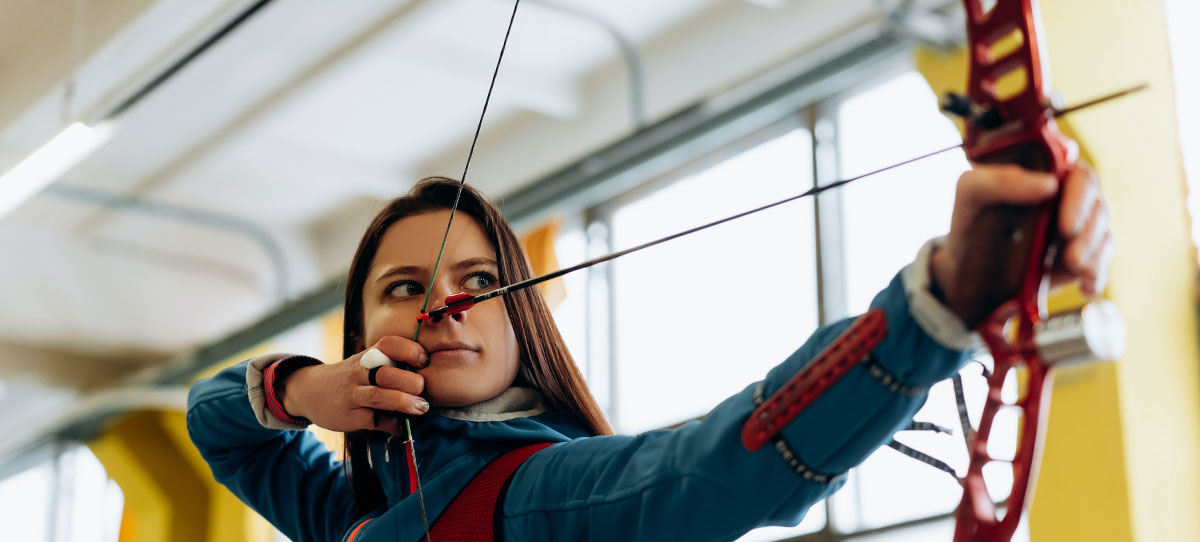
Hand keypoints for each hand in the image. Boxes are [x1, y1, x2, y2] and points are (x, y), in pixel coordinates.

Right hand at [281, 336, 429, 434]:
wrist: (311, 391)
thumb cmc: (352, 376)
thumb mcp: (366, 362)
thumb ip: (392, 364)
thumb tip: (430, 373)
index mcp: (368, 355)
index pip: (388, 344)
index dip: (409, 350)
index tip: (424, 360)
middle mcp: (359, 372)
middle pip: (386, 373)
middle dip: (410, 381)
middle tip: (423, 388)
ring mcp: (352, 395)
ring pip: (379, 396)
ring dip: (403, 403)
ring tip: (421, 407)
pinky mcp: (349, 417)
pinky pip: (373, 421)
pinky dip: (391, 425)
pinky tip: (400, 426)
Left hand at [931, 162, 1113, 325]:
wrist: (967, 270)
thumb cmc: (970, 221)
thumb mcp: (971, 193)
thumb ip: (999, 180)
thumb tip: (1049, 184)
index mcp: (1047, 172)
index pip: (1078, 174)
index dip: (1080, 196)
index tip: (1066, 225)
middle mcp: (1068, 196)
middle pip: (1096, 205)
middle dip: (1088, 231)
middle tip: (1071, 256)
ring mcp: (1077, 226)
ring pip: (1102, 233)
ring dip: (1093, 253)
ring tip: (1074, 269)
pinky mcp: (1080, 255)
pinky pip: (1100, 262)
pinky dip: (1097, 275)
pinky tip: (1087, 287)